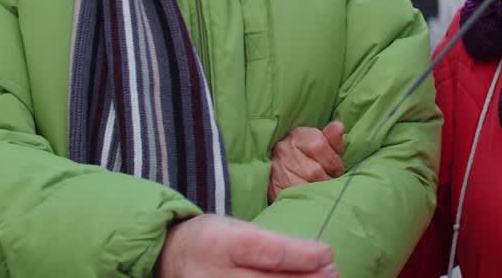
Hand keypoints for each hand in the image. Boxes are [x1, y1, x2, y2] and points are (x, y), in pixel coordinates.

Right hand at [157, 214, 336, 276]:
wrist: (169, 259)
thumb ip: (272, 244)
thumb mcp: (236, 228)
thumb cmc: (211, 239)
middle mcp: (215, 276)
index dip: (303, 255)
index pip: (270, 253)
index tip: (328, 253)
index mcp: (221, 244)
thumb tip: (317, 256)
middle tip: (333, 272)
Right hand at [269, 121, 346, 202]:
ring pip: (304, 186)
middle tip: (331, 184)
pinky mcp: (273, 188)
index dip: (333, 162)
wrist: (282, 168)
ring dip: (317, 192)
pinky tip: (310, 197)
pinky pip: (294, 197)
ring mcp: (276, 169)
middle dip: (327, 180)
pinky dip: (305, 199)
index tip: (337, 171)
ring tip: (322, 191)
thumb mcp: (322, 144)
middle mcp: (284, 150)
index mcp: (298, 135)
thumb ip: (332, 140)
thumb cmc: (309, 156)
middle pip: (314, 171)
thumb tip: (339, 127)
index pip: (319, 145)